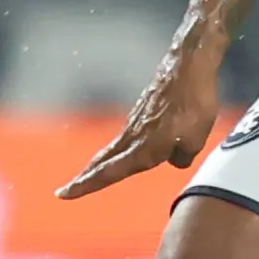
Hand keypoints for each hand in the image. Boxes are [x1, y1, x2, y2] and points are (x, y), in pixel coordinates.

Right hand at [59, 47, 223, 197]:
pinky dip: (120, 148)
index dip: (87, 185)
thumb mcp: (195, 140)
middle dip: (86, 177)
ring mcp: (136, 121)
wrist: (189, 64)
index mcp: (143, 148)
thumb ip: (182, 157)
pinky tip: (125, 149)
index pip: (110, 172)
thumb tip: (174, 159)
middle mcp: (134, 136)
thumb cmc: (193, 104)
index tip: (63, 194)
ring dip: (100, 163)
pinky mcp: (144, 109)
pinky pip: (129, 135)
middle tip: (64, 190)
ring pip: (114, 148)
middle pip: (104, 161)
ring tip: (88, 174)